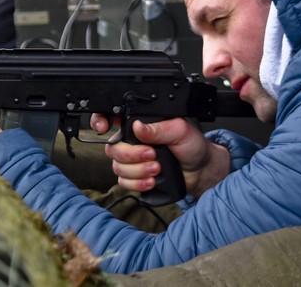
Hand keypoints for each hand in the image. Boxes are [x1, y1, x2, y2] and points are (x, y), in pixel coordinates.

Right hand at [91, 115, 229, 197]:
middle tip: (152, 155)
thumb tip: (138, 127)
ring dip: (137, 171)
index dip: (100, 121)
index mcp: (139, 124)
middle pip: (113, 148)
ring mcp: (131, 160)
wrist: (200, 170)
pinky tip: (152, 181)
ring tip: (157, 169)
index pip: (110, 117)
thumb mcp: (180, 130)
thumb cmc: (192, 145)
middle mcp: (132, 141)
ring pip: (118, 167)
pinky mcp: (135, 177)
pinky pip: (124, 182)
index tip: (104, 129)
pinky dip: (137, 183)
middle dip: (132, 155)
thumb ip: (159, 128)